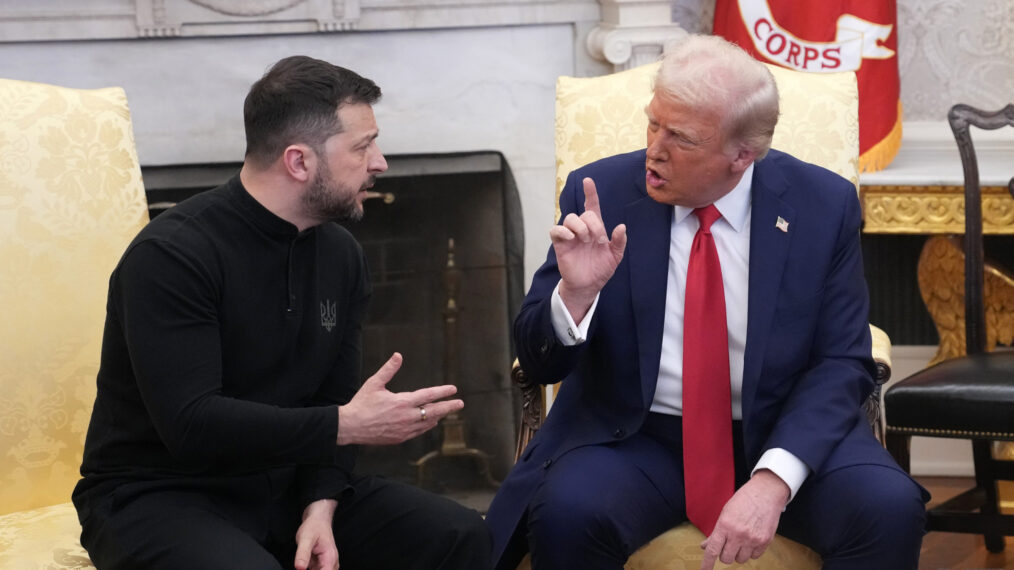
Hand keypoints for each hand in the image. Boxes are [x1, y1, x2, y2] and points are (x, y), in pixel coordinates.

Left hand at [294, 499, 338, 569]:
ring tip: (304, 560)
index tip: (303, 568)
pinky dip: (309, 569)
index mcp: (330, 558)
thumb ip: (302, 554)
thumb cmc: (314, 526)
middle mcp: (331, 563)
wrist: (318, 519)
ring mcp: (327, 564)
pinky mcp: (322, 564)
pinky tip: (303, 564)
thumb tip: (299, 568)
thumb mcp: (305, 538)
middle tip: (302, 563)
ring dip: (310, 569)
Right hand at [337, 353, 462, 444]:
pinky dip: (426, 426)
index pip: (428, 396)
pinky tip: (430, 422)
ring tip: (446, 412)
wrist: (350, 427)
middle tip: (460, 404)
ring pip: (427, 423)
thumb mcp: (374, 383)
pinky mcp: (400, 438)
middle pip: (434, 412)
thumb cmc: (361, 403)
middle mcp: (406, 417)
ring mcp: (404, 430)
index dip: (442, 392)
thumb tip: (398, 355)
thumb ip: (388, 369)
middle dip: (448, 407)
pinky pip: (418, 432)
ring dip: (438, 416)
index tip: (454, 389)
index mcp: (402, 402)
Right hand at [551, 177, 626, 322]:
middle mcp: (582, 230)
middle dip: (593, 224)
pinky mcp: (560, 244)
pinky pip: (555, 230)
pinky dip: (562, 231)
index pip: (592, 206)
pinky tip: (571, 238)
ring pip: (570, 218)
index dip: (590, 193)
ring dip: (579, 227)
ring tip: (585, 240)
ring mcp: (570, 236)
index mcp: (596, 229)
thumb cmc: (601, 269)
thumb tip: (621, 227)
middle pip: (584, 214)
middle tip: (598, 240)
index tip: (588, 181)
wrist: (589, 286)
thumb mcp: (615, 256)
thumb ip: (619, 241)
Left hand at [699, 470, 788, 569]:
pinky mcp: (764, 542)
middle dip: (725, 554)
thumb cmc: (743, 501)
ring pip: (740, 559)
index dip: (707, 563)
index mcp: (725, 525)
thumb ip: (716, 532)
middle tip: (728, 544)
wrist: (766, 493)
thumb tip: (705, 546)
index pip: (713, 550)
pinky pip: (754, 557)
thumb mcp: (725, 513)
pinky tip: (751, 539)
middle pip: (726, 559)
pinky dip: (751, 552)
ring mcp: (752, 539)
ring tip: (741, 540)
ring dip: (738, 553)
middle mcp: (738, 534)